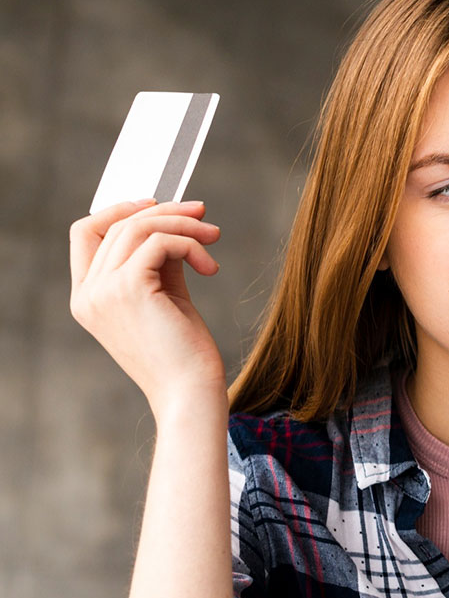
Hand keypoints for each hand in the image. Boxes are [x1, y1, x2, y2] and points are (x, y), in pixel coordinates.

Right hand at [69, 199, 225, 416]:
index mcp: (88, 297)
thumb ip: (159, 260)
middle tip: (204, 215)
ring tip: (214, 236)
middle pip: (118, 224)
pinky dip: (189, 243)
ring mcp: (102, 292)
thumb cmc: (183, 352)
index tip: (159, 205)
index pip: (85, 233)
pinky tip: (210, 268)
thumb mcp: (165, 296)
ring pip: (139, 227)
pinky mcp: (128, 289)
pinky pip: (159, 242)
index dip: (119, 210)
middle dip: (166, 212)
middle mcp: (87, 294)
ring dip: (184, 224)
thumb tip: (173, 219)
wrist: (190, 392)